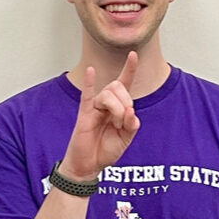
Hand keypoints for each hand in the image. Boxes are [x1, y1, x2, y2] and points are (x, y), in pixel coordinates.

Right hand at [59, 51, 140, 182]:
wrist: (90, 164)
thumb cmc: (105, 150)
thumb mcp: (125, 139)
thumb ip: (132, 125)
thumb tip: (131, 111)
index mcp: (118, 107)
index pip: (125, 83)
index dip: (129, 68)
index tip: (134, 54)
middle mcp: (107, 103)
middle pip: (118, 87)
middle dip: (126, 102)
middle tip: (123, 121)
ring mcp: (95, 106)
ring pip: (109, 94)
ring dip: (117, 108)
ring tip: (115, 123)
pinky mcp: (85, 112)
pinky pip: (87, 94)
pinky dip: (90, 82)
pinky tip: (91, 71)